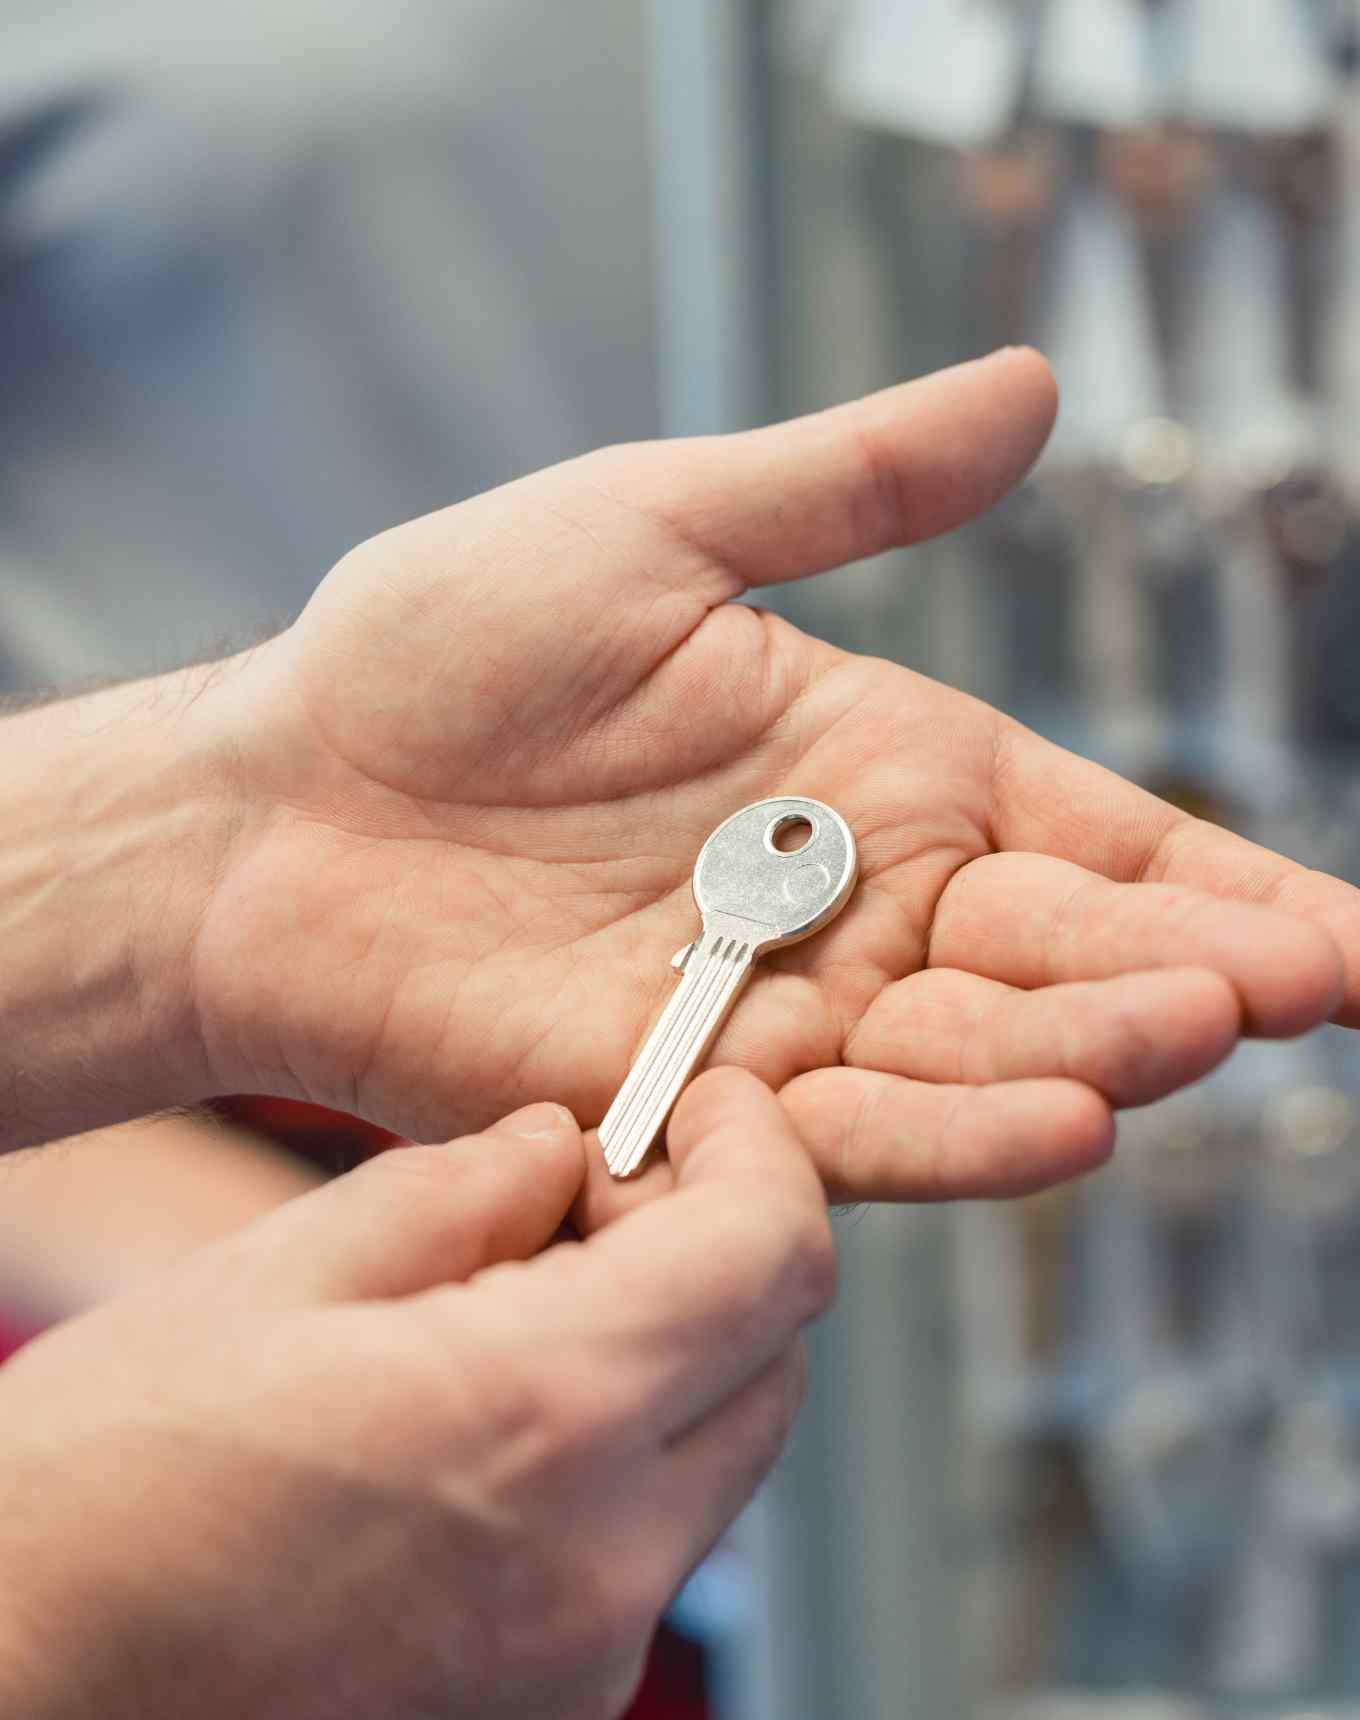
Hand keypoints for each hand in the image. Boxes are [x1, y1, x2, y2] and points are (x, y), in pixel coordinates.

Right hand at [0, 1070, 829, 1719]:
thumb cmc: (99, 1493)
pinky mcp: (551, 1712)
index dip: (762, 1152)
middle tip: (610, 1195)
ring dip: (676, 1352)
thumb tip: (560, 1147)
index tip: (710, 1109)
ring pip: (722, 1454)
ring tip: (528, 1301)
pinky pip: (651, 1546)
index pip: (774, 1256)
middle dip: (723, 1249)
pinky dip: (623, 1454)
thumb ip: (457, 1192)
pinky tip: (499, 1415)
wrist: (19, 1688)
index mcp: (542, 1418)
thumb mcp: (272, 1275)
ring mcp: (582, 1659)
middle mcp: (598, 1562)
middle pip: (773, 1358)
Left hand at [182, 348, 1359, 1207]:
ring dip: (1084, 1051)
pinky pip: (839, 1131)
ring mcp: (779, 1013)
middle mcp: (858, 905)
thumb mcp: (656, 525)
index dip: (1218, 884)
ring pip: (969, 1055)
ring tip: (1190, 1036)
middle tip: (1281, 984)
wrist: (278, 800)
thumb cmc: (438, 648)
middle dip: (1173, 974)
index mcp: (882, 769)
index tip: (1337, 940)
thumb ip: (848, 487)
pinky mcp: (692, 1102)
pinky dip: (943, 1132)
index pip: (1091, 840)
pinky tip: (1050, 1120)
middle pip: (1055, 958)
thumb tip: (1033, 388)